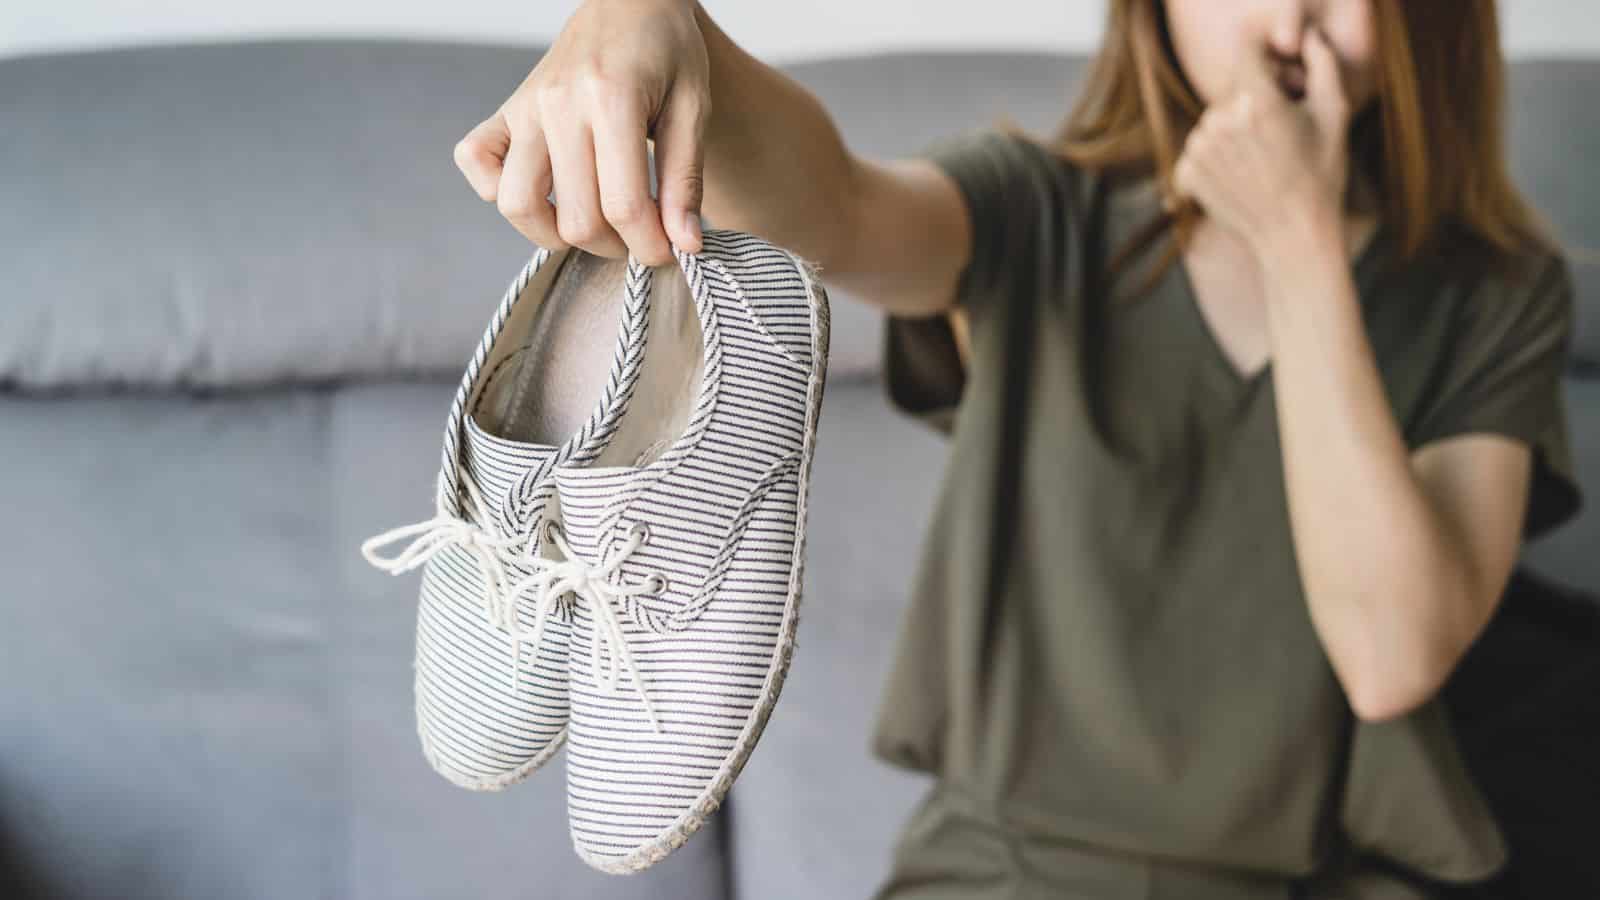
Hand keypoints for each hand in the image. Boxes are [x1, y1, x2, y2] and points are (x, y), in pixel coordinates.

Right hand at [453, 0, 710, 263]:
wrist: (628, 2)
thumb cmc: (667, 52)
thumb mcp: (693, 108)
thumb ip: (687, 180)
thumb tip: (685, 246)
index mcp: (611, 100)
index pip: (623, 206)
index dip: (649, 246)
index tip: (669, 252)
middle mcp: (558, 104)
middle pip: (574, 217)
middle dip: (613, 246)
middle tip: (638, 235)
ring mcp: (524, 107)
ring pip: (517, 204)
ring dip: (555, 234)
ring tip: (592, 225)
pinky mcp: (504, 110)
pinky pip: (476, 162)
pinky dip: (497, 190)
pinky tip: (542, 191)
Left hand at [1171, 27, 1350, 254]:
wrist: (1294, 235)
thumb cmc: (1322, 174)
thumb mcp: (1334, 114)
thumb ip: (1322, 64)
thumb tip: (1309, 34)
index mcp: (1257, 100)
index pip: (1245, 48)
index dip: (1262, 52)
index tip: (1274, 65)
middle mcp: (1221, 120)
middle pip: (1232, 89)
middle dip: (1253, 99)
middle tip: (1279, 129)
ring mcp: (1199, 148)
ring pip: (1214, 119)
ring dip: (1232, 129)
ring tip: (1261, 156)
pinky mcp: (1187, 172)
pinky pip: (1199, 149)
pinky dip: (1216, 157)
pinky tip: (1241, 174)